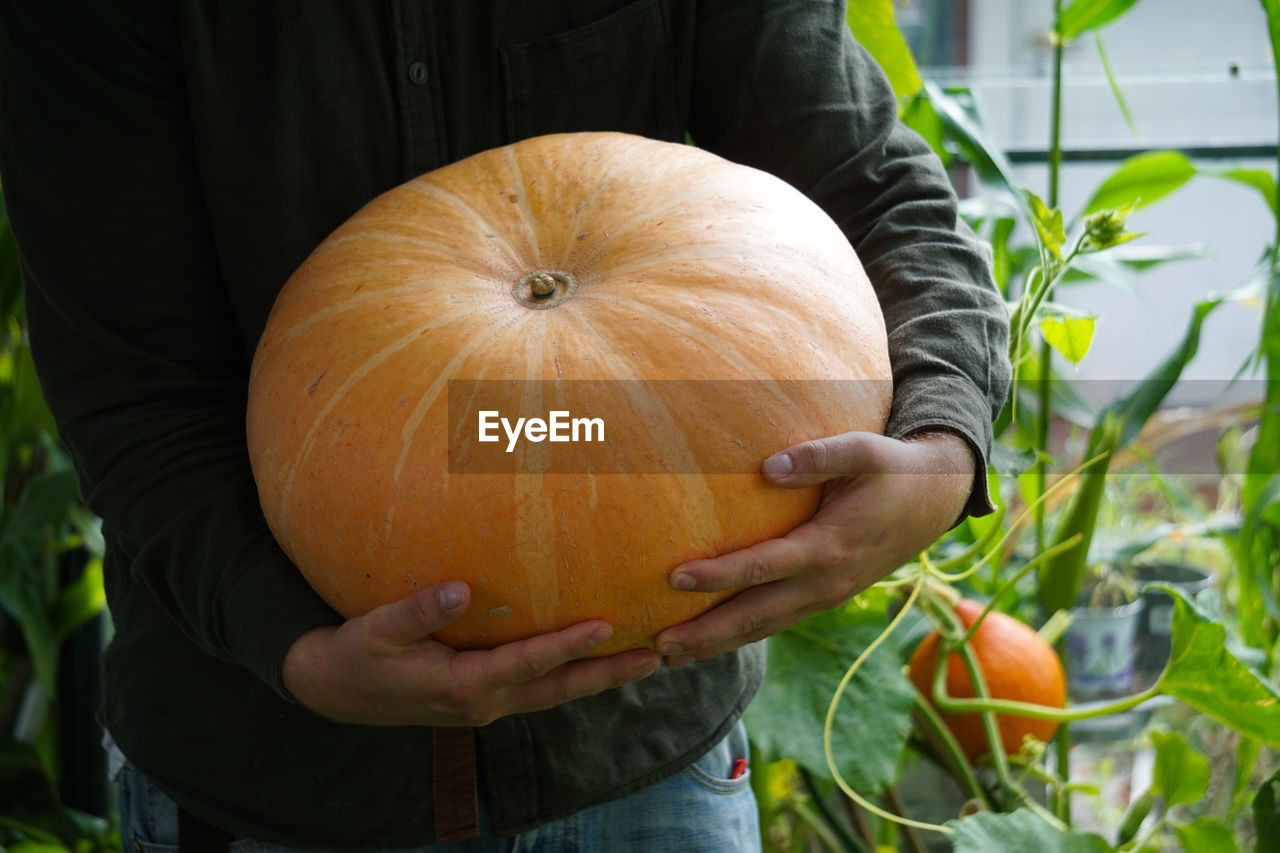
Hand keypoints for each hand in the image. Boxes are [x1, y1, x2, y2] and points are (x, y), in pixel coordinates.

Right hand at [281, 581, 660, 725]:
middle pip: (559, 689)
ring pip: (555, 693)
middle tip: (658, 656)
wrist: (335, 692)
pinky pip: (539, 688)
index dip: (568, 645)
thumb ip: (416, 610)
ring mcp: (487, 704)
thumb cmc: (355, 657)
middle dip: (608, 674)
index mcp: (462, 685)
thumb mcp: (374, 632)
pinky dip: (572, 675)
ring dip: (600, 678)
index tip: (607, 625)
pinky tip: (596, 658)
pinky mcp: (485, 697)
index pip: (528, 663)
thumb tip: (459, 589)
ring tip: (646, 658)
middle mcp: (484, 702)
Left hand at [653, 430, 975, 665]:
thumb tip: (768, 466)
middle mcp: (824, 583)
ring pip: (763, 628)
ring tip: (668, 657)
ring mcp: (824, 597)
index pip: (763, 567)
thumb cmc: (892, 470)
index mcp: (828, 547)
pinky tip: (706, 642)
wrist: (934, 502)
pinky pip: (775, 623)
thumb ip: (818, 456)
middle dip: (707, 633)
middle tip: (659, 645)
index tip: (674, 578)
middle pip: (756, 616)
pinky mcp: (821, 599)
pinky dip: (739, 636)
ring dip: (717, 645)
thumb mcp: (864, 451)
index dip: (719, 576)